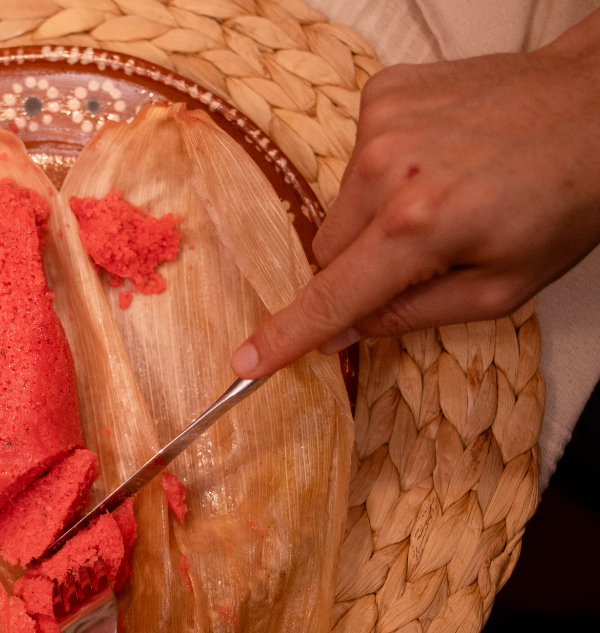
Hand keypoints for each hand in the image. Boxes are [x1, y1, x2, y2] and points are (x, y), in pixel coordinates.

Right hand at [231, 9, 599, 377]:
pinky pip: (355, 157)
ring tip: (442, 194)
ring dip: (375, 215)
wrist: (599, 101)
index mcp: (419, 227)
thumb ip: (416, 315)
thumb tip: (347, 330)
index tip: (246, 361)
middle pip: (328, 251)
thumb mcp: (506, 286)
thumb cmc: (567, 198)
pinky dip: (385, 169)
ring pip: (340, 205)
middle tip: (424, 254)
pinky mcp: (382, 94)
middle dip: (362, 266)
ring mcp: (379, 124)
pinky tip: (439, 156)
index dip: (287, 335)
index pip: (332, 296)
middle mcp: (386, 171)